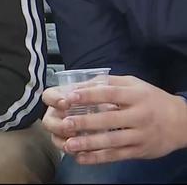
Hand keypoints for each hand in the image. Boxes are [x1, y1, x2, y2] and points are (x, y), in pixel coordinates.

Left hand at [44, 75, 186, 164]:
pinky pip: (116, 156)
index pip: (110, 94)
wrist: (181, 122)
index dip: (89, 95)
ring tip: (68, 145)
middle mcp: (139, 115)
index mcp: (135, 96)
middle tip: (65, 124)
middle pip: (109, 119)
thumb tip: (78, 84)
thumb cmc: (150, 99)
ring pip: (112, 141)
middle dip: (85, 122)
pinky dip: (98, 158)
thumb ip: (107, 83)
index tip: (69, 97)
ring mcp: (139, 135)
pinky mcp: (139, 151)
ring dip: (88, 144)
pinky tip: (81, 158)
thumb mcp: (133, 84)